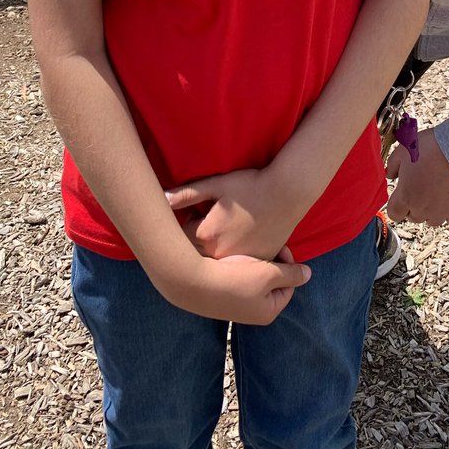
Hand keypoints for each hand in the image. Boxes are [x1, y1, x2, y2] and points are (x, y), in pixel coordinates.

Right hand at [153, 244, 310, 324]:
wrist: (192, 281)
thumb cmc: (235, 278)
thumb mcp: (268, 274)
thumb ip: (290, 273)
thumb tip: (308, 274)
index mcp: (268, 311)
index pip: (289, 283)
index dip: (287, 262)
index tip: (278, 246)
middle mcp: (254, 312)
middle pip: (272, 281)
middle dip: (270, 262)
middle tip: (264, 246)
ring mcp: (237, 305)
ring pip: (255, 278)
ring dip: (255, 262)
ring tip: (248, 250)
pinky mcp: (223, 295)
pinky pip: (239, 278)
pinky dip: (240, 266)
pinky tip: (233, 255)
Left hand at [165, 168, 299, 262]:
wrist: (287, 193)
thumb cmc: (250, 185)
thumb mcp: (217, 184)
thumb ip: (187, 194)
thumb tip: (161, 198)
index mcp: (206, 235)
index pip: (182, 235)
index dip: (189, 221)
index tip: (199, 211)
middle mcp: (219, 254)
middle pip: (196, 251)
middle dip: (198, 237)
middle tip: (213, 221)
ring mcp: (238, 261)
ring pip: (216, 260)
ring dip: (216, 249)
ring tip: (228, 229)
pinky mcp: (256, 263)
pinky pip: (238, 264)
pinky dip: (236, 254)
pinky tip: (243, 235)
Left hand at [386, 127, 448, 226]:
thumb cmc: (430, 149)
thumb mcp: (402, 151)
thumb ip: (392, 165)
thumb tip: (390, 175)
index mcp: (405, 197)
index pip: (394, 214)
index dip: (397, 204)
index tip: (402, 194)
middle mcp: (421, 210)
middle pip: (413, 217)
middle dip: (413, 205)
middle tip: (420, 187)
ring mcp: (440, 213)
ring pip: (431, 220)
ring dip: (431, 210)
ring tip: (435, 192)